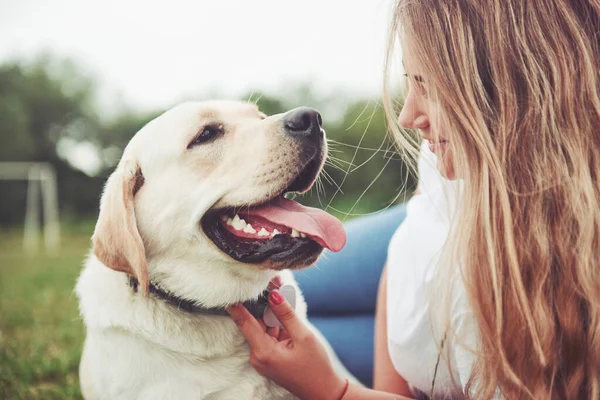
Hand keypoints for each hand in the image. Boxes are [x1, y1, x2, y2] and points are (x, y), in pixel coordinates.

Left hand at [227, 288, 347, 399]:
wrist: (323, 391)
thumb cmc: (316, 366)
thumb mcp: (303, 336)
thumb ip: (286, 314)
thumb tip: (273, 293)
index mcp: (264, 352)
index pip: (244, 323)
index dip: (237, 305)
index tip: (230, 291)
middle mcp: (258, 356)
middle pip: (254, 323)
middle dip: (262, 304)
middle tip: (272, 283)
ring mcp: (262, 358)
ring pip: (262, 328)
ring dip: (271, 313)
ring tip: (280, 293)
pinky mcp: (269, 358)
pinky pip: (268, 336)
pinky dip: (275, 325)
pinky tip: (284, 313)